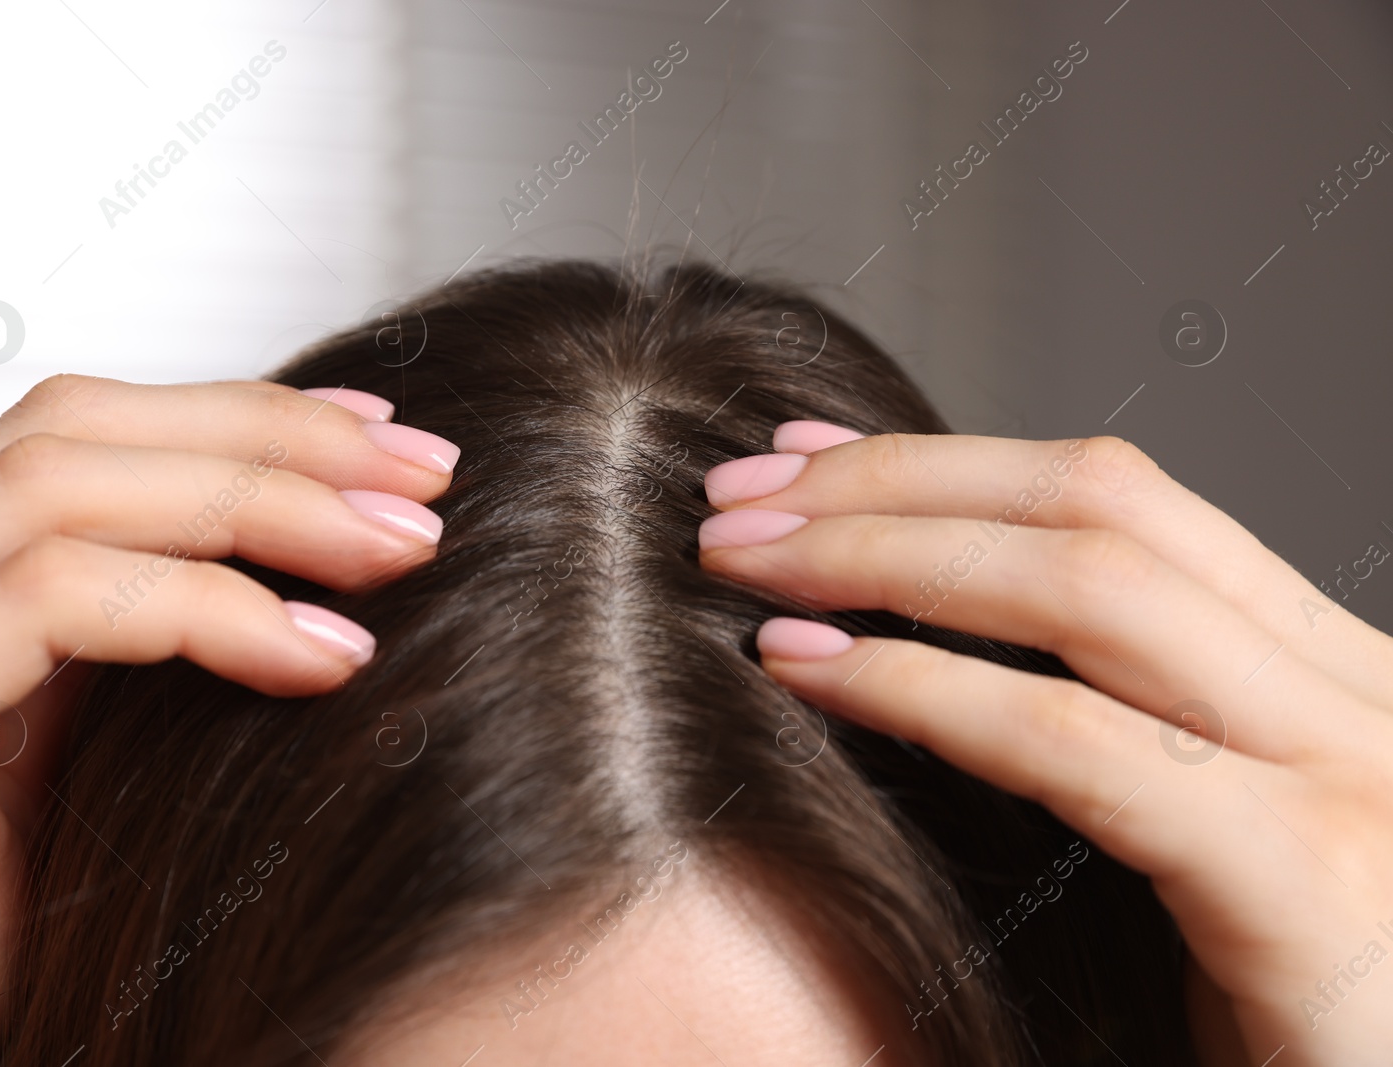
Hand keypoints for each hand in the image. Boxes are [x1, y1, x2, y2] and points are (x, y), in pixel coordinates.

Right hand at [0, 376, 455, 1064]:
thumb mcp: (67, 796)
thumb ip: (132, 679)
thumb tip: (290, 598)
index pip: (79, 443)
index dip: (240, 419)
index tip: (382, 445)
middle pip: (72, 429)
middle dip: (270, 435)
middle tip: (427, 473)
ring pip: (56, 485)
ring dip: (260, 501)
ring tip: (402, 551)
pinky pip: (39, 602)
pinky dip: (202, 609)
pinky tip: (321, 660)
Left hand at [699, 428, 1392, 1065]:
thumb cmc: (1285, 1026)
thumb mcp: (1205, 853)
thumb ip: (1114, 739)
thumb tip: (927, 644)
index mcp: (1329, 678)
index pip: (1124, 503)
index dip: (943, 464)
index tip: (801, 463)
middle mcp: (1361, 695)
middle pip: (1099, 504)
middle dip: (893, 483)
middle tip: (737, 496)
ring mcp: (1353, 773)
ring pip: (1087, 587)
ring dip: (880, 554)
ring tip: (742, 561)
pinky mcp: (1310, 881)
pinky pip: (1074, 742)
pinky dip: (921, 688)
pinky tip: (809, 672)